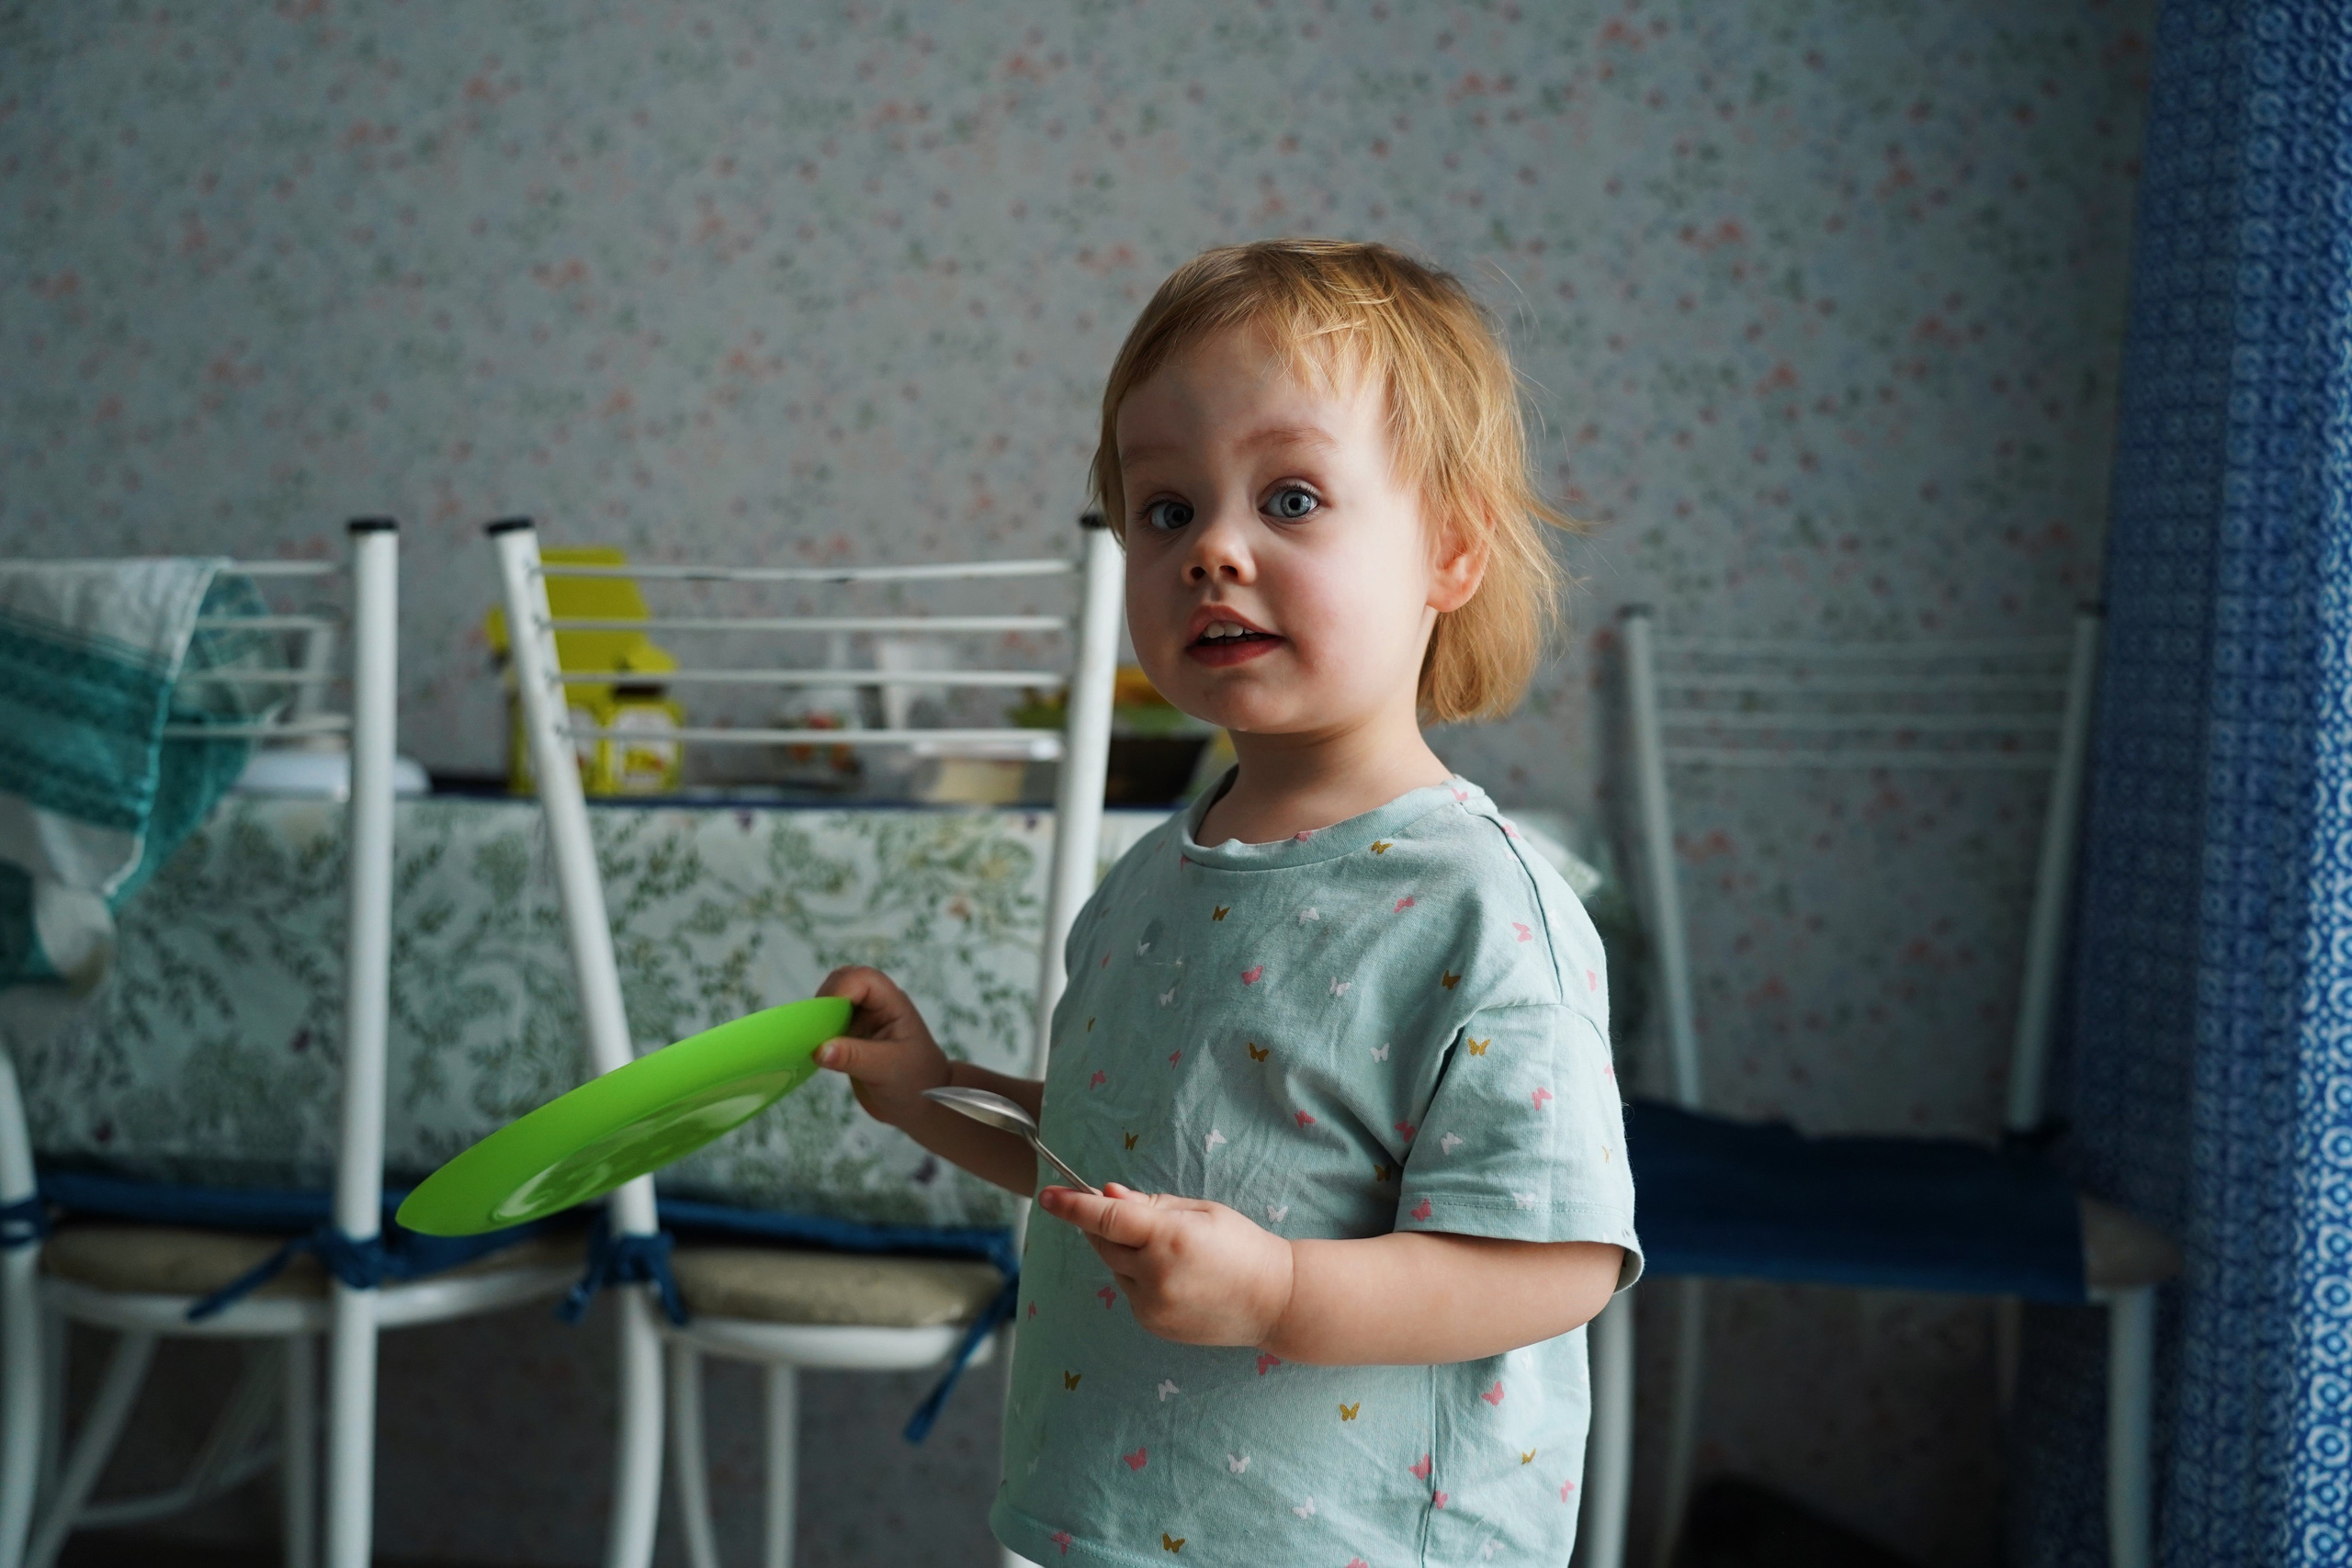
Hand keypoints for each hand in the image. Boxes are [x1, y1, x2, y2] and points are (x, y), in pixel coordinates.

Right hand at [812, 965, 949, 1129]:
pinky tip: (814, 1050)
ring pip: (833, 1001)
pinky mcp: (851, 1036)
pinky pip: (828, 1023)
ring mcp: (863, 1020)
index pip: (864, 979)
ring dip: (819, 1016)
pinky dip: (818, 1031)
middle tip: (814, 1029)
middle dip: (826, 1000)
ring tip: (812, 1040)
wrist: (921, 1104)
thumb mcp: (886, 1070)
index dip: (841, 990)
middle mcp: (877, 1006)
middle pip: (844, 981)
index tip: (823, 1016)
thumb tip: (820, 1049)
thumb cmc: (916, 1082)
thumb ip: (854, 1058)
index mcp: (893, 1004)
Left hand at [1038, 1182, 1295, 1348]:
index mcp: (1169, 1237)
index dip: (1073, 1206)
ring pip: (1115, 1268)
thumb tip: (1106, 1195)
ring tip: (1172, 1253)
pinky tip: (1176, 1278)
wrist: (1274, 1300)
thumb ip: (1149, 1204)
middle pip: (1104, 1242)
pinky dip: (1139, 1278)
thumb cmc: (1241, 1244)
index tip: (1047, 1196)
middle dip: (1106, 1225)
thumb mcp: (1200, 1211)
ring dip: (1127, 1254)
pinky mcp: (1152, 1324)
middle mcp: (1155, 1274)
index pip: (1107, 1218)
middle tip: (1130, 1215)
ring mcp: (1152, 1304)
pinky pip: (1129, 1291)